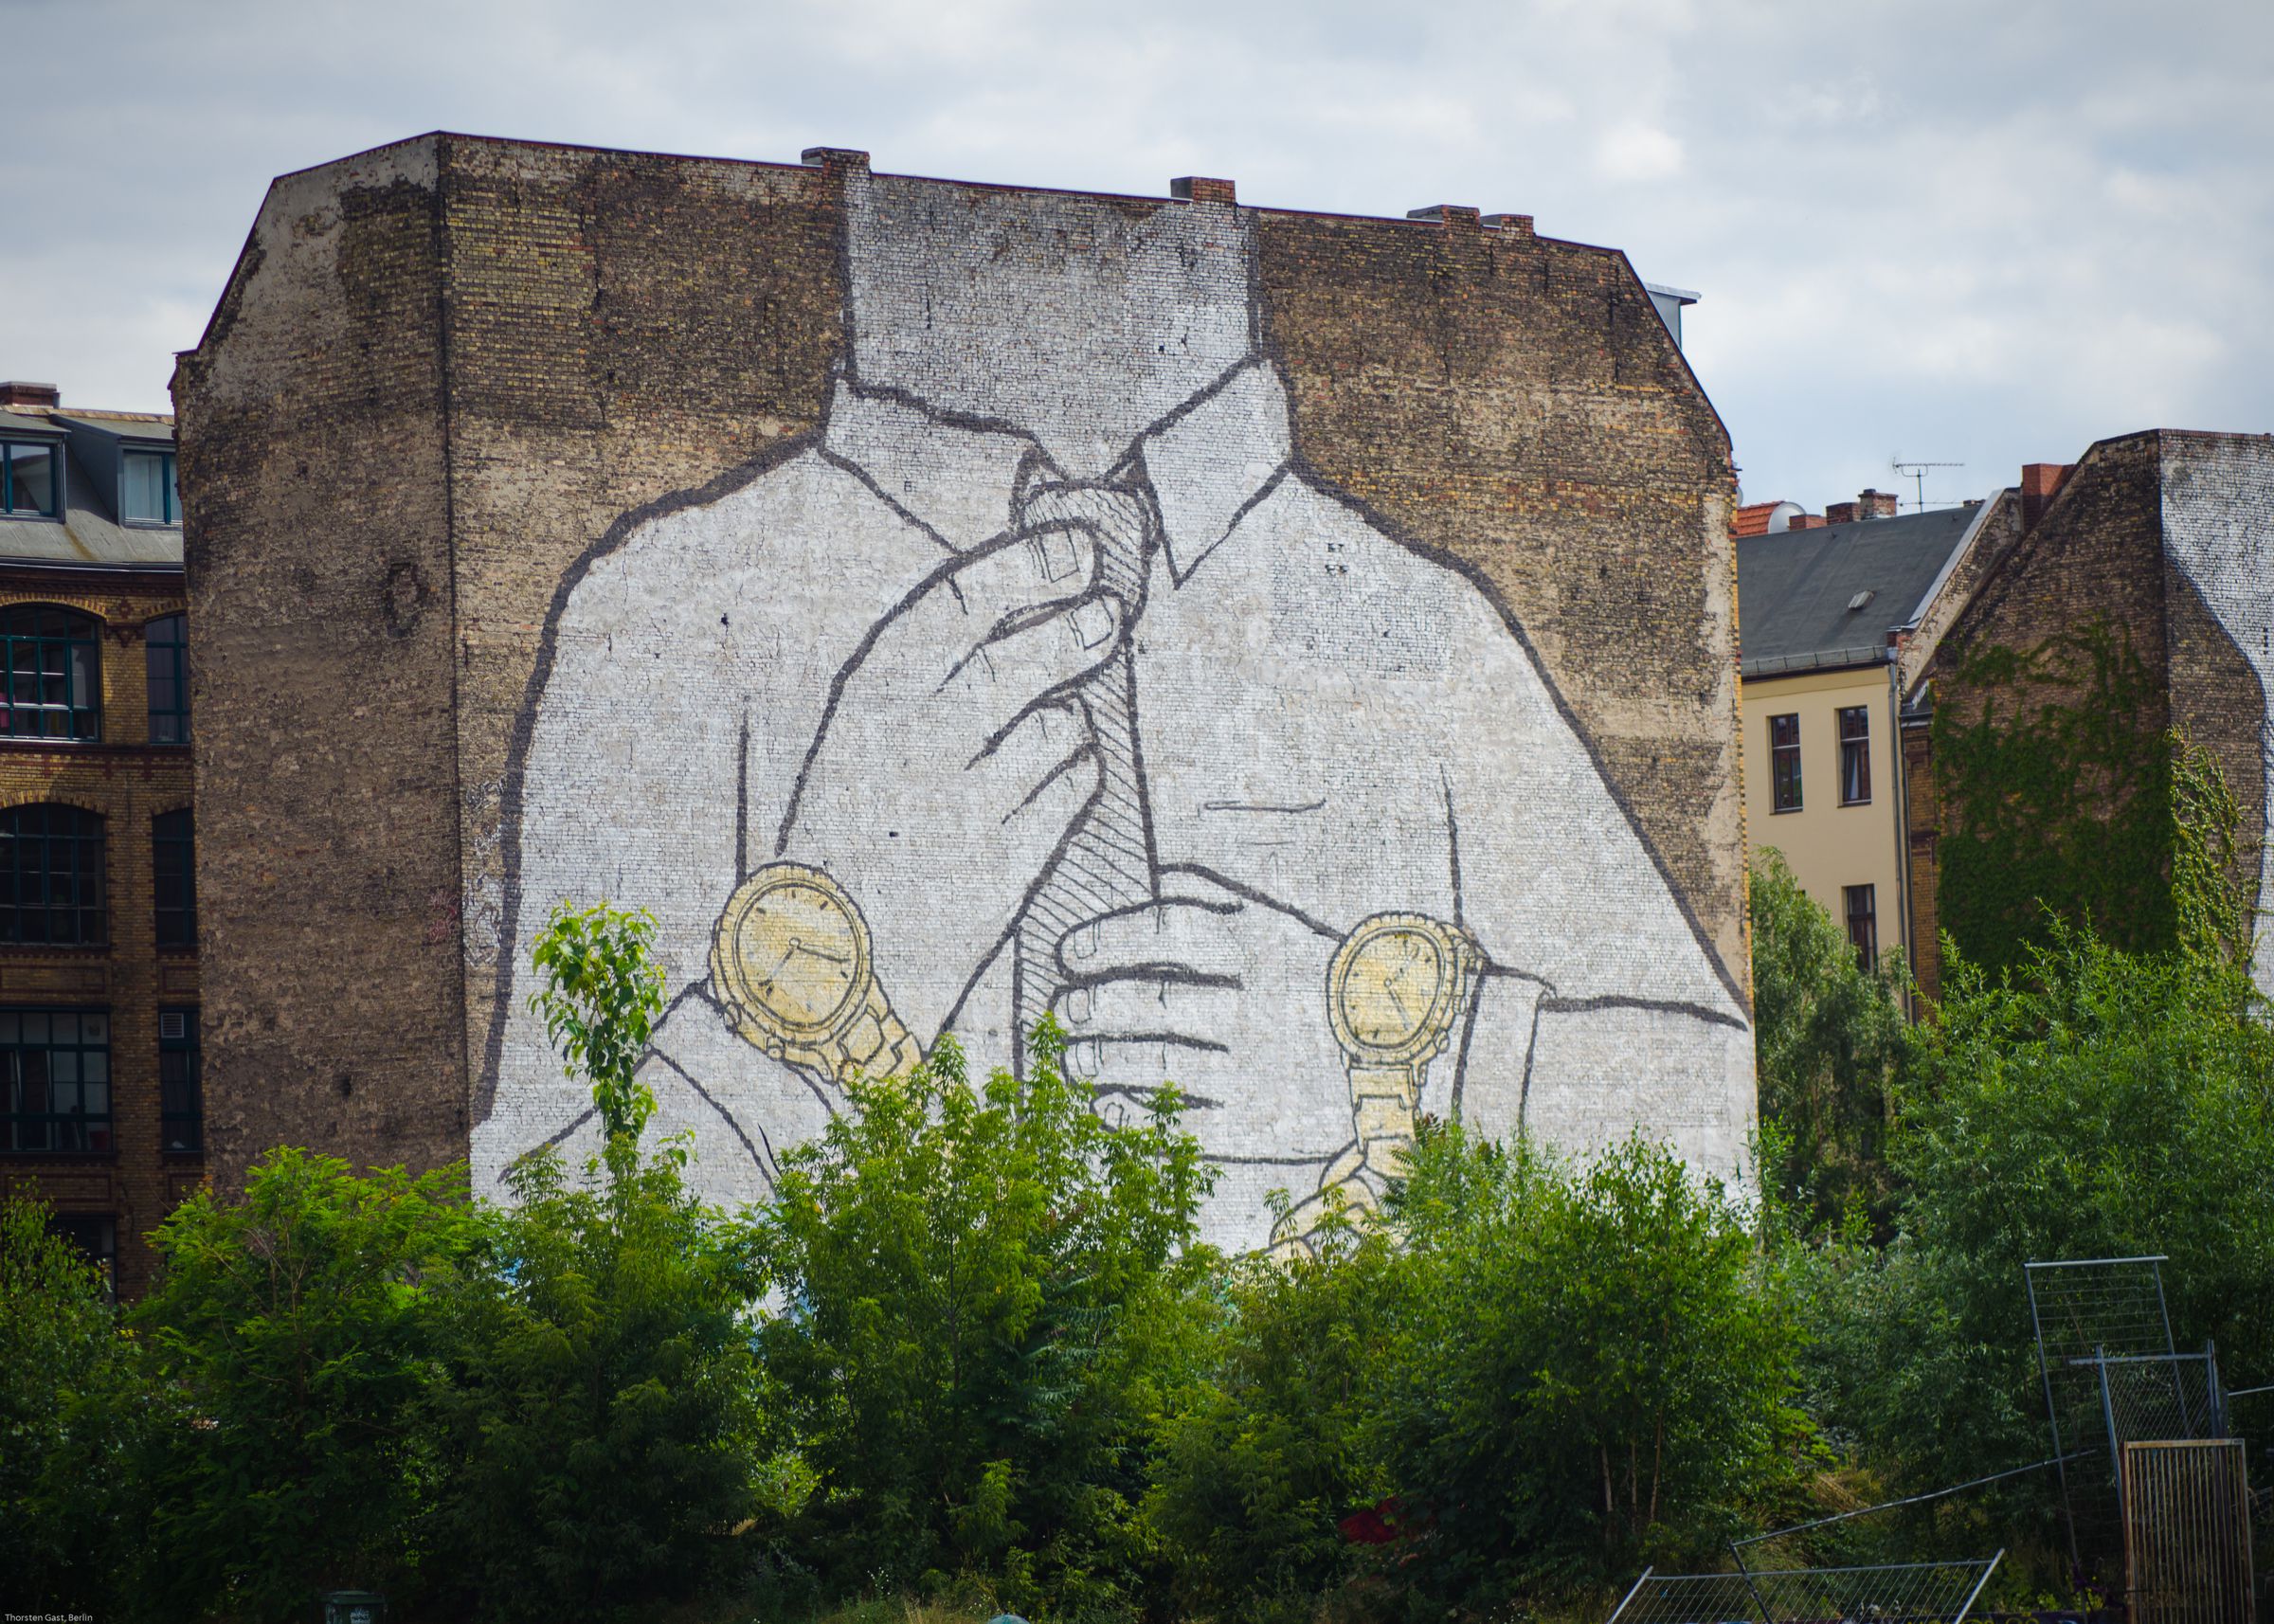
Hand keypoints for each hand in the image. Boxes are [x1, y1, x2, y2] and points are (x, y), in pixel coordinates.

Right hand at [782, 528, 1124, 1037]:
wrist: (819, 977)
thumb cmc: (838, 847)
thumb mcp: (850, 747)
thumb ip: (920, 685)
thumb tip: (1023, 612)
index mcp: (864, 703)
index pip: (957, 603)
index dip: (1027, 566)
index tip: (1075, 546)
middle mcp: (914, 744)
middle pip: (1024, 658)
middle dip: (1077, 628)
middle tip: (1105, 614)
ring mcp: (965, 806)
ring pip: (1061, 730)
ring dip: (1071, 722)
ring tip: (1051, 734)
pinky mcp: (1008, 867)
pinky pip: (1073, 794)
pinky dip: (1077, 779)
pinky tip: (1057, 784)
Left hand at [1050, 873, 1349, 1161]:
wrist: (1399, 1055)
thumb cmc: (1324, 981)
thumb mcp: (1283, 926)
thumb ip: (1220, 899)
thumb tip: (1153, 876)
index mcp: (1261, 946)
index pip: (1165, 931)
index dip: (1105, 940)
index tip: (1070, 953)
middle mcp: (1255, 1005)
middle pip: (1150, 1003)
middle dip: (1092, 1007)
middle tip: (1065, 1009)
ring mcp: (1257, 1069)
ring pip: (1156, 1064)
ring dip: (1098, 1062)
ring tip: (1072, 1057)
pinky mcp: (1258, 1126)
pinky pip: (1181, 1124)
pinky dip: (1133, 1115)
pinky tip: (1105, 1105)